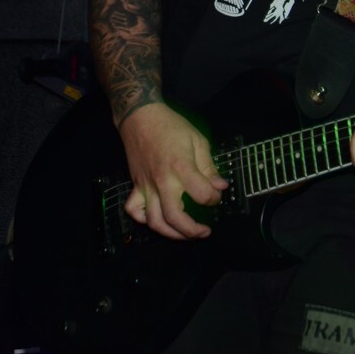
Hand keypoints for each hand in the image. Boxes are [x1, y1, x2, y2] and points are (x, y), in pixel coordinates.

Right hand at [117, 102, 228, 239]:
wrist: (141, 118)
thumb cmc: (172, 126)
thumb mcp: (198, 141)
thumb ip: (209, 167)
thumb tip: (220, 187)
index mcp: (181, 168)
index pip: (202, 194)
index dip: (214, 198)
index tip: (217, 193)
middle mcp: (162, 181)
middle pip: (175, 217)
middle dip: (192, 230)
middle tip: (205, 232)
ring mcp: (146, 186)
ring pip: (154, 221)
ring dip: (171, 234)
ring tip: (185, 235)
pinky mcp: (135, 186)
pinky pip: (134, 210)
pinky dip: (143, 220)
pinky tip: (157, 219)